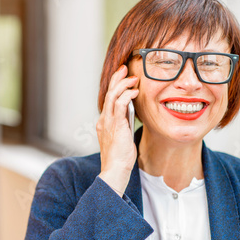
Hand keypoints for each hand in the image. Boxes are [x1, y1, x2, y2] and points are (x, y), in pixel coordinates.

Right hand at [96, 65, 138, 195]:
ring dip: (123, 84)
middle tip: (124, 68)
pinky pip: (120, 104)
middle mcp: (104, 120)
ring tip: (133, 78)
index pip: (108, 99)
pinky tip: (135, 92)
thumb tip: (132, 113)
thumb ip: (124, 124)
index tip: (122, 77)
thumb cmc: (120, 158)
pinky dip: (127, 95)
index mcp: (104, 123)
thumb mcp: (122, 137)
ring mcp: (108, 122)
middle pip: (108, 93)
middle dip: (116, 79)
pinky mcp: (115, 125)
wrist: (114, 170)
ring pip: (112, 95)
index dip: (114, 86)